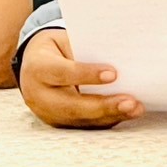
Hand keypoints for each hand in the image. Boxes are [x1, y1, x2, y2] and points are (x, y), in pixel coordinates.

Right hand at [18, 29, 143, 128]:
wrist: (32, 67)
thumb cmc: (55, 50)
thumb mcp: (63, 41)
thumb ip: (82, 50)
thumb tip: (115, 58)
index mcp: (37, 69)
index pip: (62, 73)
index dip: (87, 74)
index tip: (114, 74)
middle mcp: (38, 96)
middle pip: (72, 106)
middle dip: (103, 105)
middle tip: (130, 101)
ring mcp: (48, 115)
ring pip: (81, 119)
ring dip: (110, 115)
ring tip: (134, 108)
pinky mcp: (59, 125)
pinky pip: (85, 125)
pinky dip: (107, 120)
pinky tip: (126, 113)